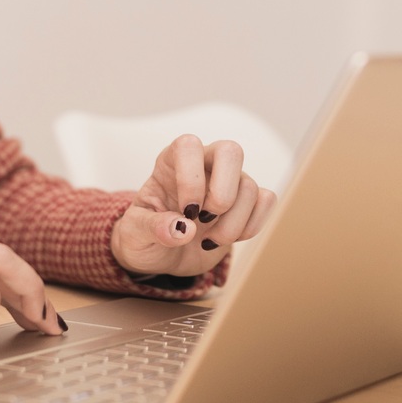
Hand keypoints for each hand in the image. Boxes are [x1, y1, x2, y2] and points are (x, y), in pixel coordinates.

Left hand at [110, 135, 275, 276]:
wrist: (163, 256)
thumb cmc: (145, 238)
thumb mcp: (134, 235)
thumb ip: (152, 228)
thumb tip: (183, 229)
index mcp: (172, 162)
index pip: (189, 146)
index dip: (191, 179)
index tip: (187, 212)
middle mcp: (204, 165)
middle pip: (231, 151)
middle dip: (223, 193)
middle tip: (205, 219)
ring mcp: (229, 182)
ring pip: (249, 186)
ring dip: (231, 225)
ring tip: (207, 241)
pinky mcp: (247, 202)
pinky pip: (267, 201)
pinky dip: (252, 226)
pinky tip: (228, 238)